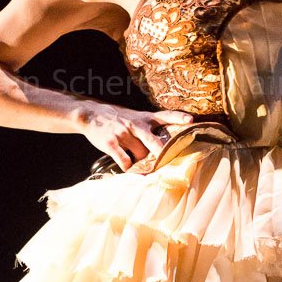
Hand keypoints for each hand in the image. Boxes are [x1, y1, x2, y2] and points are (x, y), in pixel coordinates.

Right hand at [79, 103, 195, 171]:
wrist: (91, 114)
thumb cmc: (119, 119)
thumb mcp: (136, 117)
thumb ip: (150, 129)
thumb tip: (164, 149)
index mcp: (145, 118)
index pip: (165, 116)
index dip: (178, 118)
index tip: (190, 120)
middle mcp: (136, 124)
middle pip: (153, 142)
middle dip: (162, 154)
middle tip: (167, 163)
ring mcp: (123, 133)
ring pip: (140, 155)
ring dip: (141, 163)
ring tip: (139, 163)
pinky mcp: (111, 143)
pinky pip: (124, 161)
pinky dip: (128, 167)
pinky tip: (127, 166)